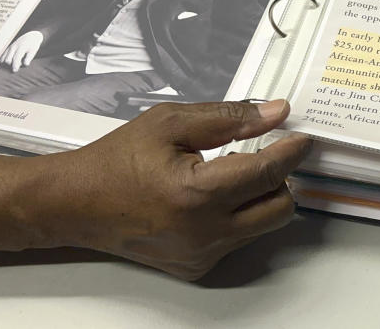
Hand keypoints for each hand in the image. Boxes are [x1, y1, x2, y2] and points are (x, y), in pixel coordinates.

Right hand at [0, 30, 43, 71]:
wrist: (30, 36)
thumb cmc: (32, 45)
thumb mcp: (33, 51)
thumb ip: (29, 58)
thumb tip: (25, 64)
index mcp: (21, 47)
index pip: (16, 58)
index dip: (15, 65)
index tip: (14, 71)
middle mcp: (14, 47)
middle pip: (8, 58)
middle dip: (10, 64)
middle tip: (17, 66)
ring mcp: (10, 47)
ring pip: (4, 57)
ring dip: (7, 62)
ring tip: (14, 62)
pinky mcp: (8, 48)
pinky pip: (3, 55)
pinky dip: (4, 59)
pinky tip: (8, 62)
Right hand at [42, 100, 309, 280]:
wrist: (77, 204)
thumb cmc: (117, 160)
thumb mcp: (170, 122)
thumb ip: (228, 117)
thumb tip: (274, 113)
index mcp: (196, 193)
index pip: (267, 173)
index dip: (292, 152)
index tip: (302, 138)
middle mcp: (203, 232)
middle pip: (280, 208)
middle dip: (281, 179)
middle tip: (266, 155)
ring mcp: (201, 254)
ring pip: (263, 226)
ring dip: (261, 198)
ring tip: (233, 174)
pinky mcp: (196, 266)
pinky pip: (239, 240)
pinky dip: (239, 217)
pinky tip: (213, 198)